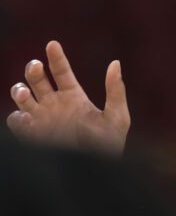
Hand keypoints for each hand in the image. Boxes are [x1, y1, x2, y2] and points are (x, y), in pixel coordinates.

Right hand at [7, 40, 128, 154]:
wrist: (98, 170)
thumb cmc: (110, 144)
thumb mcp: (117, 117)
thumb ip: (116, 91)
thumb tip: (116, 63)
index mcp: (73, 97)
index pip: (60, 71)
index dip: (56, 57)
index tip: (53, 44)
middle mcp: (55, 104)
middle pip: (36, 79)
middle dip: (33, 70)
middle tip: (37, 67)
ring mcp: (42, 118)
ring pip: (21, 96)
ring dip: (20, 91)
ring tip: (26, 94)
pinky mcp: (33, 134)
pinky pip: (17, 122)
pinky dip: (17, 118)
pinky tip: (27, 118)